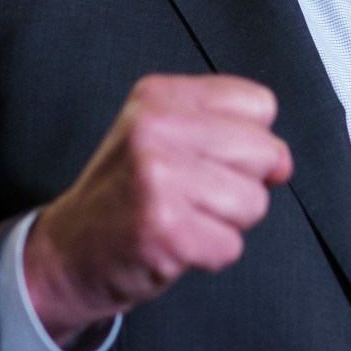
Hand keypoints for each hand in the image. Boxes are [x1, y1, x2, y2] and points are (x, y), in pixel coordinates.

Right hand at [25, 74, 292, 341]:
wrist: (67, 252)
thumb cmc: (125, 196)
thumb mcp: (162, 136)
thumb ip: (227, 132)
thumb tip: (283, 163)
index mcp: (160, 96)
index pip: (259, 104)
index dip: (247, 141)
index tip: (207, 158)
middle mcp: (156, 128)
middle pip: (265, 152)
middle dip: (240, 184)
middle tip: (192, 195)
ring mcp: (158, 178)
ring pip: (254, 202)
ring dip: (225, 223)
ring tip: (181, 218)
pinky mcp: (165, 229)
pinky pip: (231, 245)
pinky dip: (209, 254)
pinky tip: (174, 244)